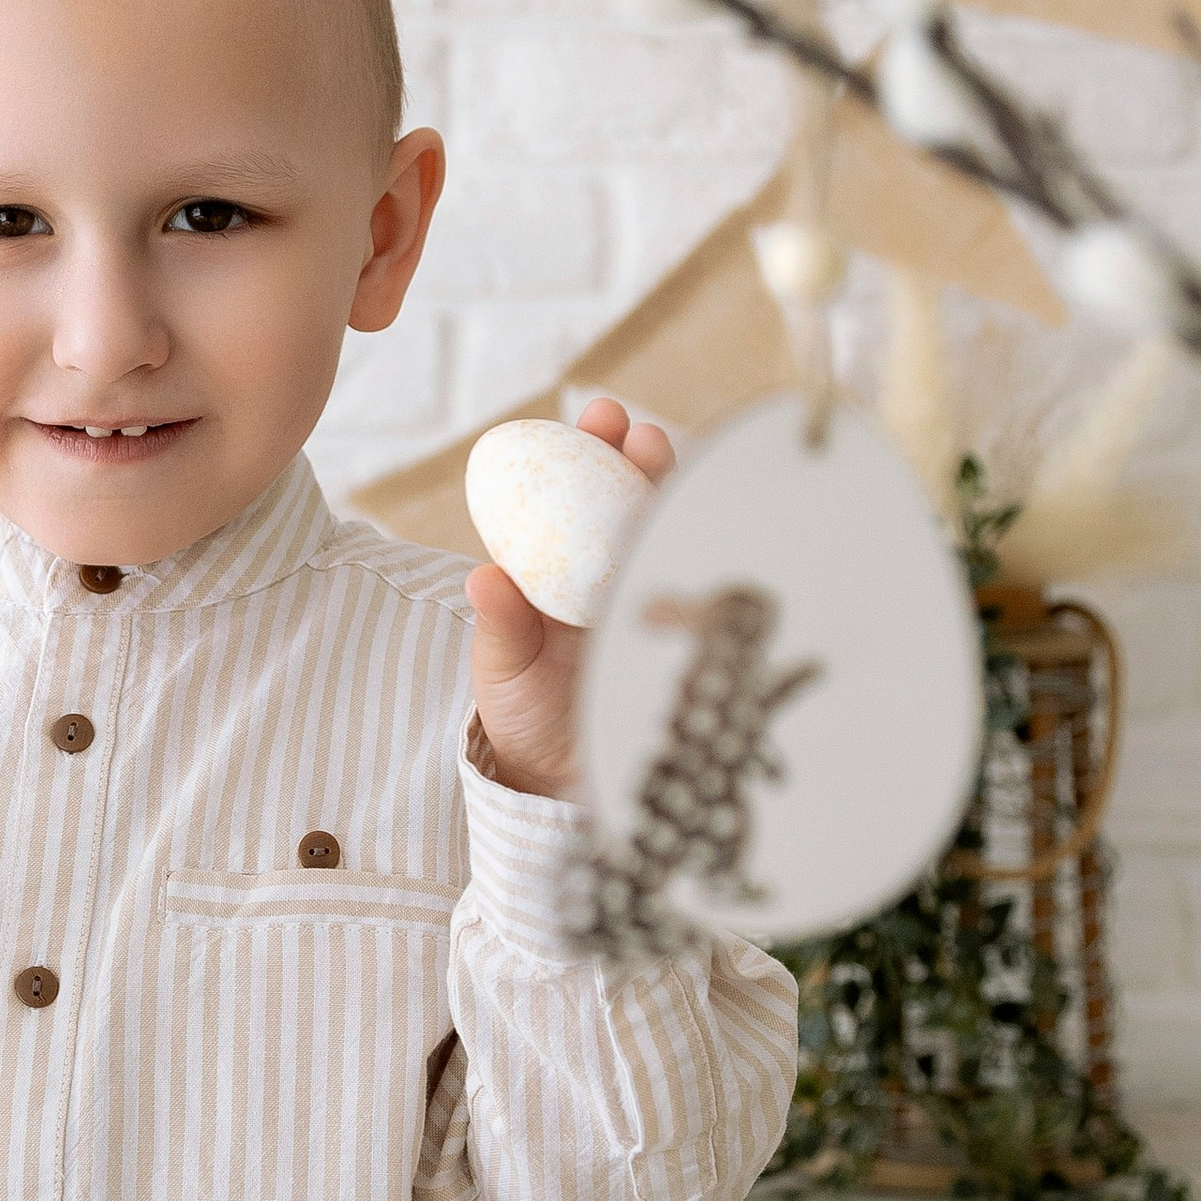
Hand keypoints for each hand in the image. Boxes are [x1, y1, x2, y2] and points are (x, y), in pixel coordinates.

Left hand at [467, 398, 675, 797]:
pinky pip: (699, 594)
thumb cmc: (525, 716)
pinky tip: (718, 530)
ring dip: (673, 497)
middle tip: (642, 435)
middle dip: (643, 460)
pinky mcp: (683, 640)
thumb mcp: (504, 672)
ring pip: (670, 538)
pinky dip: (709, 558)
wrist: (565, 782)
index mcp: (563, 570)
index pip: (578, 496)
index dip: (591, 451)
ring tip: (665, 460)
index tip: (600, 418)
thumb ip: (502, 628)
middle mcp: (610, 575)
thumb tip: (483, 579)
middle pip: (632, 504)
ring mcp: (651, 602)